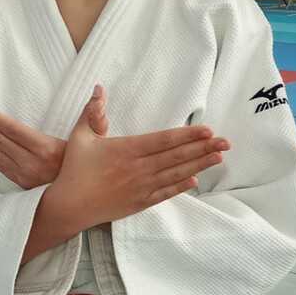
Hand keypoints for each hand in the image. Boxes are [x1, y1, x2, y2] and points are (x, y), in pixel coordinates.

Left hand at [0, 97, 103, 187]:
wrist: (89, 202)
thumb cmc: (91, 168)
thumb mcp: (94, 139)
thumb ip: (94, 115)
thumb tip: (99, 90)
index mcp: (46, 149)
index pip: (12, 129)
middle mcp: (31, 163)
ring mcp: (25, 175)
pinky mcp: (24, 185)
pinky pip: (1, 167)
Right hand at [52, 83, 229, 228]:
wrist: (69, 206)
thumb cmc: (74, 170)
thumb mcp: (81, 136)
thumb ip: (92, 112)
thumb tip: (98, 88)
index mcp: (127, 150)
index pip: (164, 140)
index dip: (188, 135)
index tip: (207, 130)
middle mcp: (138, 168)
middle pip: (176, 157)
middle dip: (203, 148)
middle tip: (226, 142)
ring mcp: (141, 187)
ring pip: (175, 174)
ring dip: (199, 165)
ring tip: (218, 157)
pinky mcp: (139, 203)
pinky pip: (165, 193)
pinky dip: (181, 187)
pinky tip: (196, 180)